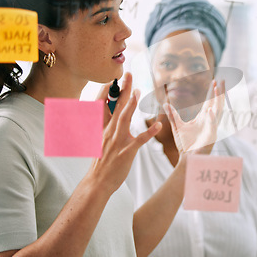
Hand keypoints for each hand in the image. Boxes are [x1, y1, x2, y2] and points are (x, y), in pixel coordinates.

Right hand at [91, 73, 161, 193]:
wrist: (97, 182)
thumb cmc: (101, 161)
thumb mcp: (99, 139)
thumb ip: (105, 125)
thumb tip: (109, 112)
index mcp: (102, 129)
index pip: (103, 105)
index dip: (108, 91)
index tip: (113, 78)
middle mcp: (108, 132)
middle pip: (116, 107)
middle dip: (122, 89)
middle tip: (128, 74)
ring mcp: (117, 141)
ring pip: (124, 119)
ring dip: (131, 105)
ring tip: (138, 92)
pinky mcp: (127, 151)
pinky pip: (139, 140)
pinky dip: (149, 132)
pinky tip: (158, 124)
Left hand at [163, 80, 224, 155]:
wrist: (187, 158)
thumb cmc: (185, 144)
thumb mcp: (177, 126)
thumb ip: (173, 115)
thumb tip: (165, 103)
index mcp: (203, 118)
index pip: (209, 102)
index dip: (212, 92)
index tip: (214, 81)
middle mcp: (209, 121)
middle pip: (216, 103)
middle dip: (219, 92)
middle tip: (221, 80)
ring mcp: (211, 128)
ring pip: (218, 111)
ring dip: (219, 100)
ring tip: (220, 89)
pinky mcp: (211, 136)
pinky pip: (212, 126)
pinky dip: (212, 118)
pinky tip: (211, 110)